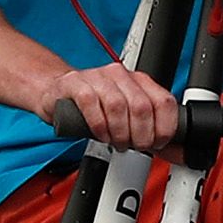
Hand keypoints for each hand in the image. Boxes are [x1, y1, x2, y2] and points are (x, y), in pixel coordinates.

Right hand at [52, 63, 179, 150]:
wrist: (57, 91)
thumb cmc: (93, 104)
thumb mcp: (124, 110)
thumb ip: (144, 122)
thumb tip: (164, 146)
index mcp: (138, 80)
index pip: (164, 101)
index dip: (164, 127)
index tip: (158, 142)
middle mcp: (119, 75)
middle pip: (141, 106)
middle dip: (141, 135)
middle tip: (135, 146)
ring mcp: (97, 77)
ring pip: (118, 106)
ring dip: (120, 133)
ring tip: (117, 143)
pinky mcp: (75, 84)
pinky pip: (91, 104)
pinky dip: (99, 126)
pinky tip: (101, 135)